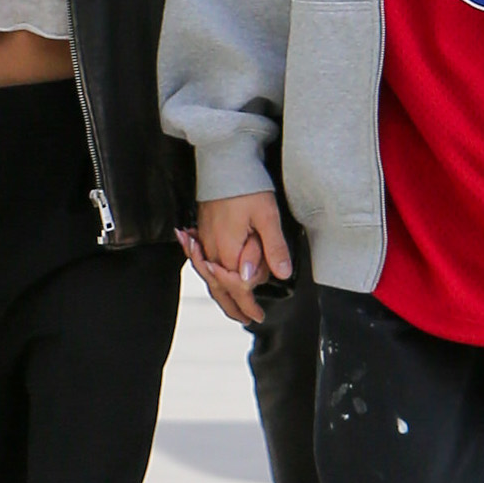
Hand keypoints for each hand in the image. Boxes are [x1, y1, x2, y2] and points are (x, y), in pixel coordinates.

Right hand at [182, 192, 291, 325]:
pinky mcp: (203, 232)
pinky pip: (205, 263)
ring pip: (210, 278)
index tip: (258, 317)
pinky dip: (212, 277)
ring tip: (233, 307)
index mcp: (227, 250)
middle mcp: (211, 249)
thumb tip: (281, 275)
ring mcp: (204, 241)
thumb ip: (273, 248)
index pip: (237, 287)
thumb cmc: (245, 186)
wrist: (224, 162)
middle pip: (219, 288)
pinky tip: (216, 278)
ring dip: (222, 295)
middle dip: (233, 307)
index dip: (248, 304)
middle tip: (247, 320)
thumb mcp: (267, 216)